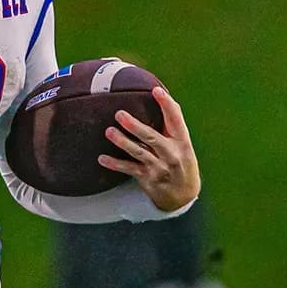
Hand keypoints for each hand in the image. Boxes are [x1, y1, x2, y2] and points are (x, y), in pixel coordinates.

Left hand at [98, 87, 200, 211]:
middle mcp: (171, 154)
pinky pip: (129, 169)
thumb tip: (165, 98)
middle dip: (135, 126)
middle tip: (119, 114)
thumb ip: (173, 125)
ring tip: (109, 131)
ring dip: (122, 142)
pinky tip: (102, 158)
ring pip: (138, 152)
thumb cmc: (182, 164)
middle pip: (151, 137)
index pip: (175, 120)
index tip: (157, 91)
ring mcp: (159, 167)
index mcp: (182, 142)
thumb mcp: (184, 145)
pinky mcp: (147, 178)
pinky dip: (115, 164)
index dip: (166, 105)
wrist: (184, 196)